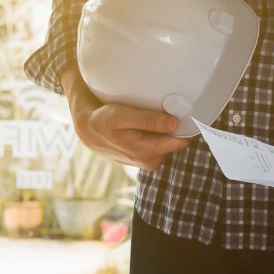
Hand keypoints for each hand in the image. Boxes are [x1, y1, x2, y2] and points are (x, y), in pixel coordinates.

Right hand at [61, 64, 189, 170]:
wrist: (89, 132)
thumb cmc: (105, 121)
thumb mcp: (123, 117)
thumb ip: (148, 120)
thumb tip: (174, 123)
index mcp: (149, 153)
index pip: (181, 141)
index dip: (184, 127)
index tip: (183, 113)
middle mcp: (152, 161)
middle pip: (176, 141)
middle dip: (173, 128)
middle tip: (163, 111)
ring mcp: (150, 162)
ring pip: (169, 143)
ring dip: (164, 131)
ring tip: (151, 118)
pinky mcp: (148, 158)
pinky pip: (161, 144)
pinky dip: (157, 135)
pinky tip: (146, 126)